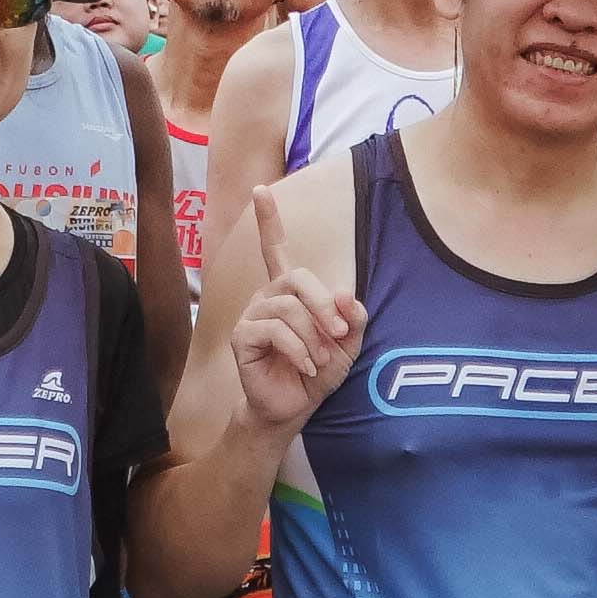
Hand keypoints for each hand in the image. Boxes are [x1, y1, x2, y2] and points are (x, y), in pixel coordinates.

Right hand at [225, 192, 367, 440]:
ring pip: (288, 308)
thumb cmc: (316, 372)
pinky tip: (306, 367)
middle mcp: (267, 296)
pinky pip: (274, 330)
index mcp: (289, 291)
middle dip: (325, 306)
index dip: (269, 219)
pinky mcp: (243, 336)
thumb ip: (353, 318)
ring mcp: (252, 314)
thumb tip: (347, 293)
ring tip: (319, 360)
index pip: (276, 249)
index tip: (260, 189)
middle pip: (298, 278)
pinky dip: (299, 350)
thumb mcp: (347, 345)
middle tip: (340, 335)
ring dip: (314, 337)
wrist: (291, 408)